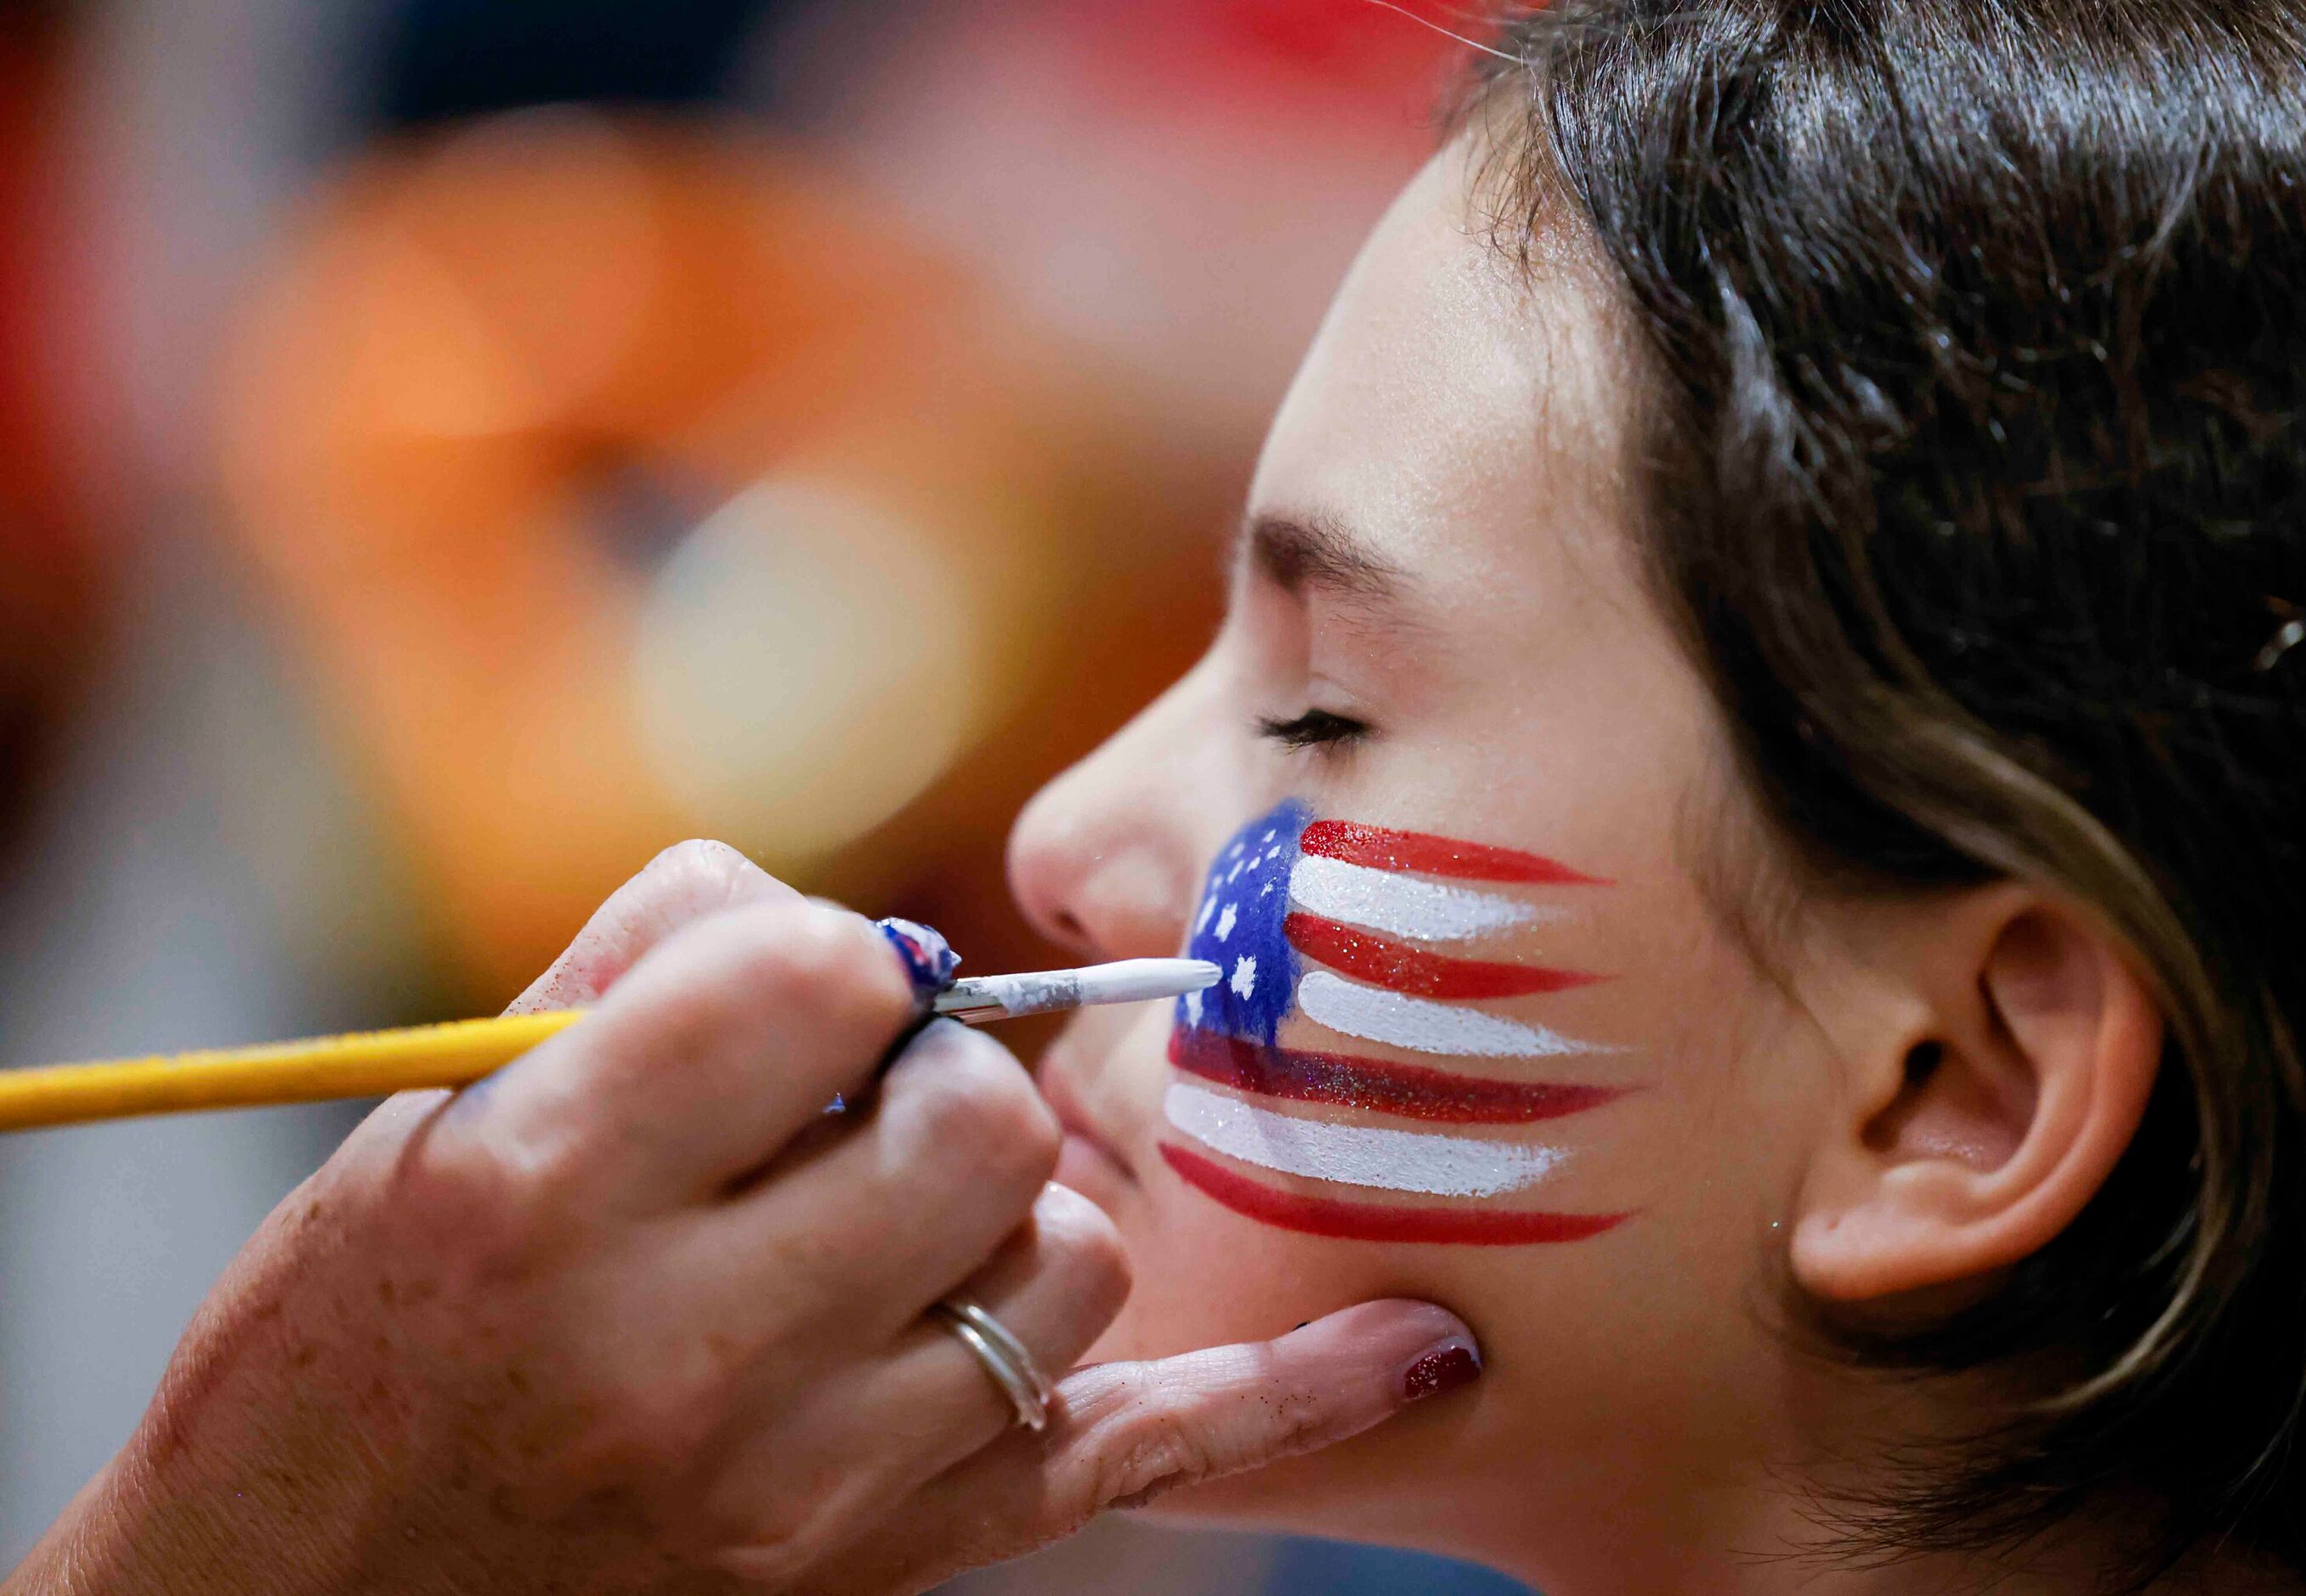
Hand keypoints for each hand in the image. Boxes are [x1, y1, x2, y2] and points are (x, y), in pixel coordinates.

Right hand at [7, 841, 1475, 1594]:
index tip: (802, 1007)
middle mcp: (697, 1347)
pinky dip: (1287, 1407)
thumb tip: (852, 924)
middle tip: (858, 1111)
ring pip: (1070, 1259)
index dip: (839, 966)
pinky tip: (1417, 1357)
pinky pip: (1136, 1467)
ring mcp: (813, 1482)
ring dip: (1014, 1204)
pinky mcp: (892, 1565)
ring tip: (901, 1229)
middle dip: (941, 1074)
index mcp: (553, 1193)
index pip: (833, 978)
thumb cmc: (345, 1350)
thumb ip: (652, 969)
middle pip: (981, 1118)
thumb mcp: (431, 1120)